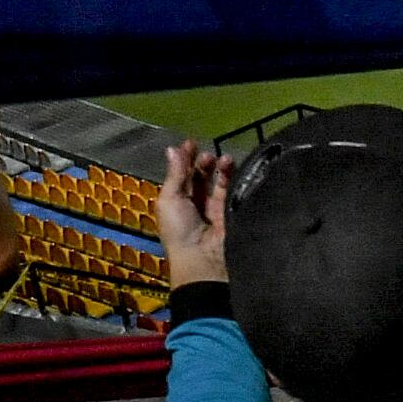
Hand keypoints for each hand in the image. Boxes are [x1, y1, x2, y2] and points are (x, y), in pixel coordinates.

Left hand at [159, 141, 231, 287]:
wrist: (203, 258)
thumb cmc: (178, 229)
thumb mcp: (169, 199)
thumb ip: (175, 174)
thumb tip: (172, 148)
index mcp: (176, 202)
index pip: (182, 176)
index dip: (186, 159)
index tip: (191, 143)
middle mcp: (196, 204)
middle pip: (201, 177)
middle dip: (203, 162)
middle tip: (207, 155)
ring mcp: (215, 208)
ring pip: (219, 182)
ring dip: (220, 168)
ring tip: (224, 159)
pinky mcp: (233, 211)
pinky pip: (233, 190)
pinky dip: (232, 177)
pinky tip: (231, 166)